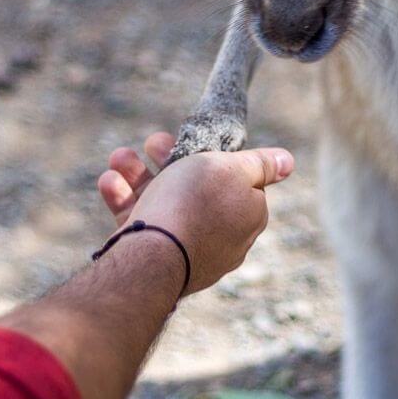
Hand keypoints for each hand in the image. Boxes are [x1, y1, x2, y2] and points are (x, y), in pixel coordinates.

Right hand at [97, 132, 293, 293]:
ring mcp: (186, 248)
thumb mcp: (229, 168)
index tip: (196, 143)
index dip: (215, 158)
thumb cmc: (194, 204)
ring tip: (119, 156)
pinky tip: (109, 181)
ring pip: (163, 203)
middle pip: (195, 189)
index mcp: (246, 216)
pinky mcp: (156, 258)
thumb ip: (259, 164)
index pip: (238, 182)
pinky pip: (142, 223)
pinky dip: (124, 200)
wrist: (151, 256)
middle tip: (153, 141)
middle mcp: (219, 236)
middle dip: (168, 160)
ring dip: (138, 175)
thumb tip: (288, 162)